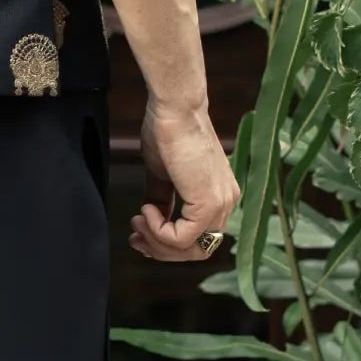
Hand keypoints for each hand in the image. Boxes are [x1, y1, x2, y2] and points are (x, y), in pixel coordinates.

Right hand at [133, 98, 239, 265]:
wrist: (175, 109)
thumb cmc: (168, 132)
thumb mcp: (162, 175)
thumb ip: (161, 201)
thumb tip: (150, 221)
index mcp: (219, 196)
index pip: (198, 238)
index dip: (167, 243)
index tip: (139, 232)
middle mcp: (225, 203)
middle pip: (196, 250)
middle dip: (160, 248)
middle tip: (135, 236)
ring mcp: (220, 205)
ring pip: (190, 249)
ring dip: (157, 240)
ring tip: (138, 220)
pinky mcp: (207, 204)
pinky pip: (181, 238)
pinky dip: (158, 231)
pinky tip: (146, 211)